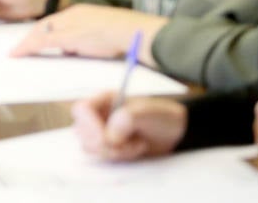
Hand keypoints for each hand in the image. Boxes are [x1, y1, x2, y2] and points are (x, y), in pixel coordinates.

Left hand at [10, 5, 167, 60]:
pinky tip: (16, 55)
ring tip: (16, 53)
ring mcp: (69, 25)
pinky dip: (27, 48)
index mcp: (80, 12)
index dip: (40, 32)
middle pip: (44, 26)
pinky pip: (41, 42)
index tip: (32, 40)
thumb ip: (86, 39)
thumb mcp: (101, 34)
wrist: (135, 32)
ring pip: (40, 34)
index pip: (53, 22)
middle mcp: (71, 15)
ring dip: (27, 44)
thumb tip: (73, 49)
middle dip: (30, 38)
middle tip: (17, 49)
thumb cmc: (126, 35)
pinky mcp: (68, 36)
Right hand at [72, 92, 186, 161]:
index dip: (89, 124)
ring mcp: (103, 132)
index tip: (105, 138)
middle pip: (82, 131)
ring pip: (90, 147)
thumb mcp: (148, 112)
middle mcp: (99, 116)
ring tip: (134, 145)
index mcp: (105, 100)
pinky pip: (103, 157)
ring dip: (113, 151)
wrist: (175, 133)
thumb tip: (110, 136)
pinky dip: (118, 157)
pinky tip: (134, 150)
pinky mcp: (109, 148)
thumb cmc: (162, 116)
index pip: (82, 109)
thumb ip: (127, 118)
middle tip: (124, 143)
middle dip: (103, 143)